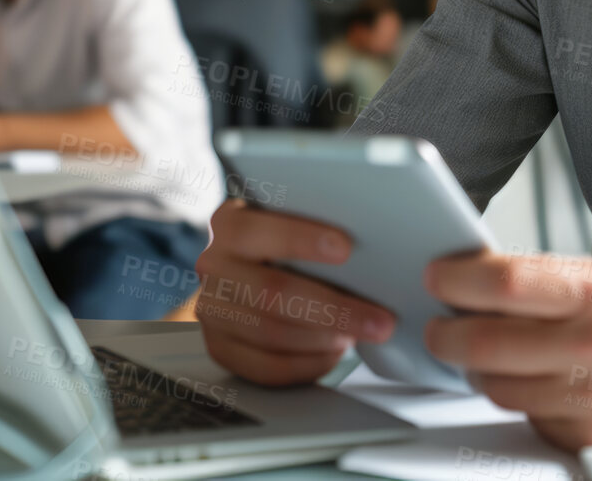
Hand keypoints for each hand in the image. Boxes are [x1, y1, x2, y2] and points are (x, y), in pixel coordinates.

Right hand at [194, 199, 397, 384]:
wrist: (248, 278)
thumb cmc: (287, 249)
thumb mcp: (294, 224)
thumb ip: (316, 225)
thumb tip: (375, 242)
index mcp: (228, 224)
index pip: (256, 230)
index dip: (301, 239)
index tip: (346, 248)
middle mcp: (213, 265)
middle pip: (270, 292)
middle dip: (333, 309)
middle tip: (380, 320)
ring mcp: (211, 310)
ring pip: (270, 333)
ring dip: (323, 339)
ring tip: (358, 335)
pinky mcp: (220, 347)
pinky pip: (266, 367)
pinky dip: (308, 365)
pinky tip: (333, 354)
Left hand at [425, 252, 591, 449]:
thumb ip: (541, 277)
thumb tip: (470, 274)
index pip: (504, 282)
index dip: (455, 281)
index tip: (436, 280)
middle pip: (484, 342)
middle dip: (445, 335)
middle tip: (439, 328)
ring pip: (495, 388)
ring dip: (478, 372)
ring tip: (489, 355)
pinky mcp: (588, 439)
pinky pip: (524, 419)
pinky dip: (519, 402)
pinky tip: (537, 386)